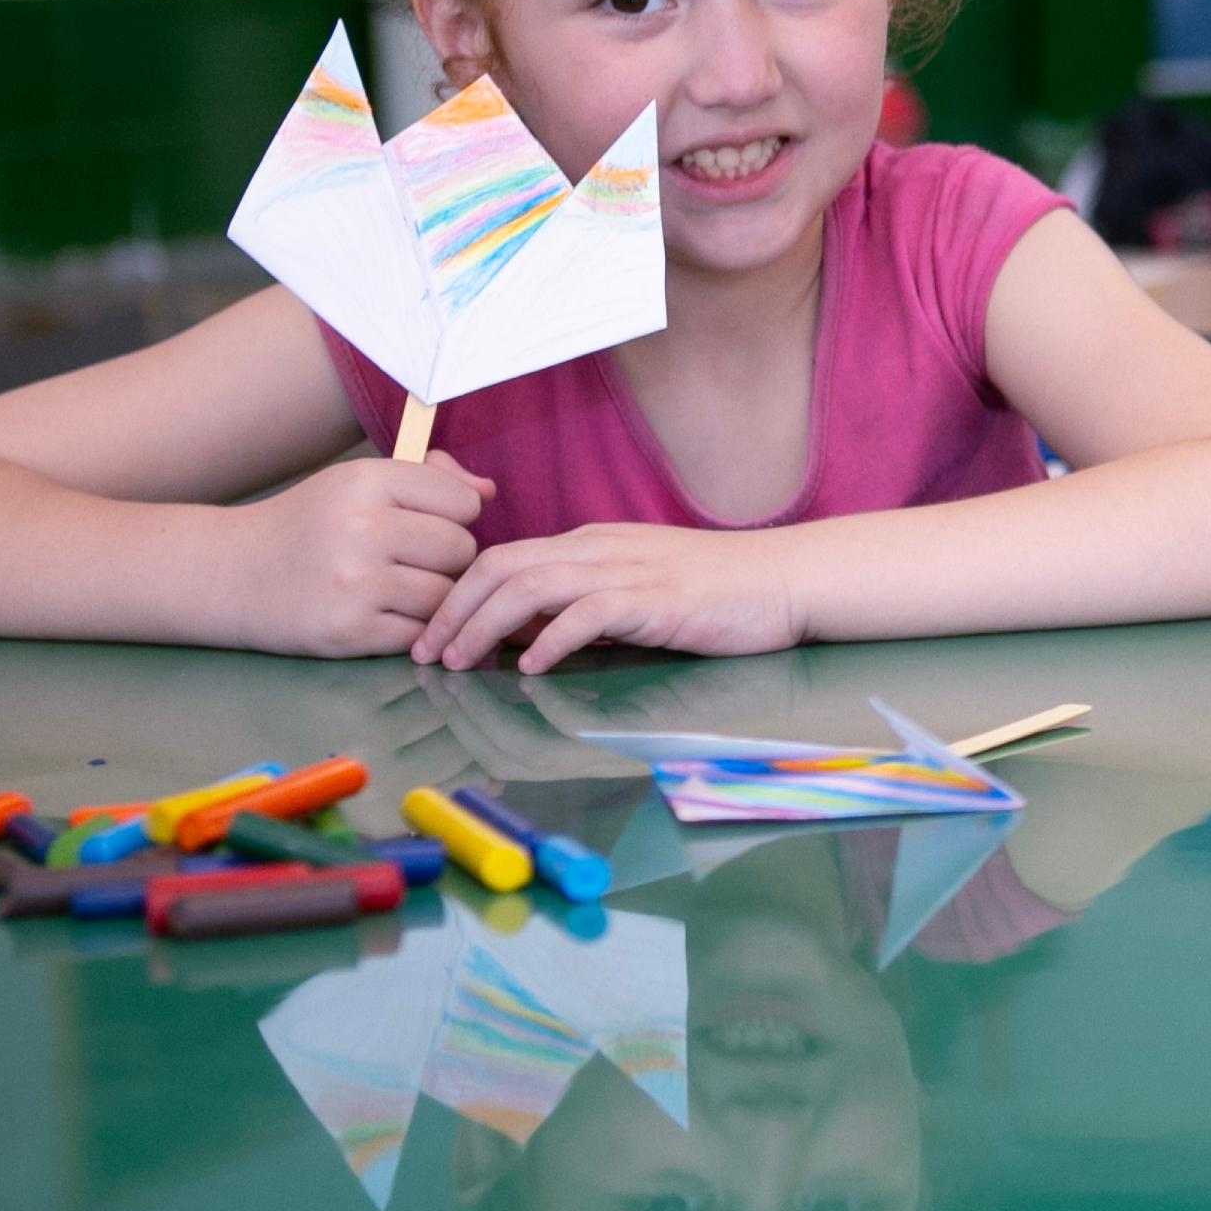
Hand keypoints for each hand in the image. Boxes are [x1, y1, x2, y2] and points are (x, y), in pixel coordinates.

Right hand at [225, 454, 492, 658]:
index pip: (462, 503)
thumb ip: (429, 477)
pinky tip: (385, 615)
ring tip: (400, 589)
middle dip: (448, 560)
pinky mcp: (349, 631)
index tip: (426, 524)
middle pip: (461, 550)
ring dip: (434, 597)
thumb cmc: (310, 525)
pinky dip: (412, 629)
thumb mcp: (358, 483)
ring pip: (445, 595)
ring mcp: (355, 584)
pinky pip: (419, 633)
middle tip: (413, 562)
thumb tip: (488, 492)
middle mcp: (361, 529)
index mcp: (366, 483)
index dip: (454, 517)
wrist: (232, 575)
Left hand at [415, 521, 807, 673]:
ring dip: (484, 625)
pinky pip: (587, 613)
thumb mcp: (636, 589)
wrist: (786, 578)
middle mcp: (599, 549)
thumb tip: (523, 636)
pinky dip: (549, 640)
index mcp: (591, 543)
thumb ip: (582, 605)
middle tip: (424, 653)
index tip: (430, 636)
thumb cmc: (717, 591)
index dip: (456, 595)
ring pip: (530, 585)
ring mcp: (627, 571)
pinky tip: (530, 667)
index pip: (502, 557)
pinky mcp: (656, 600)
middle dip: (452, 610)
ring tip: (460, 663)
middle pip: (500, 565)